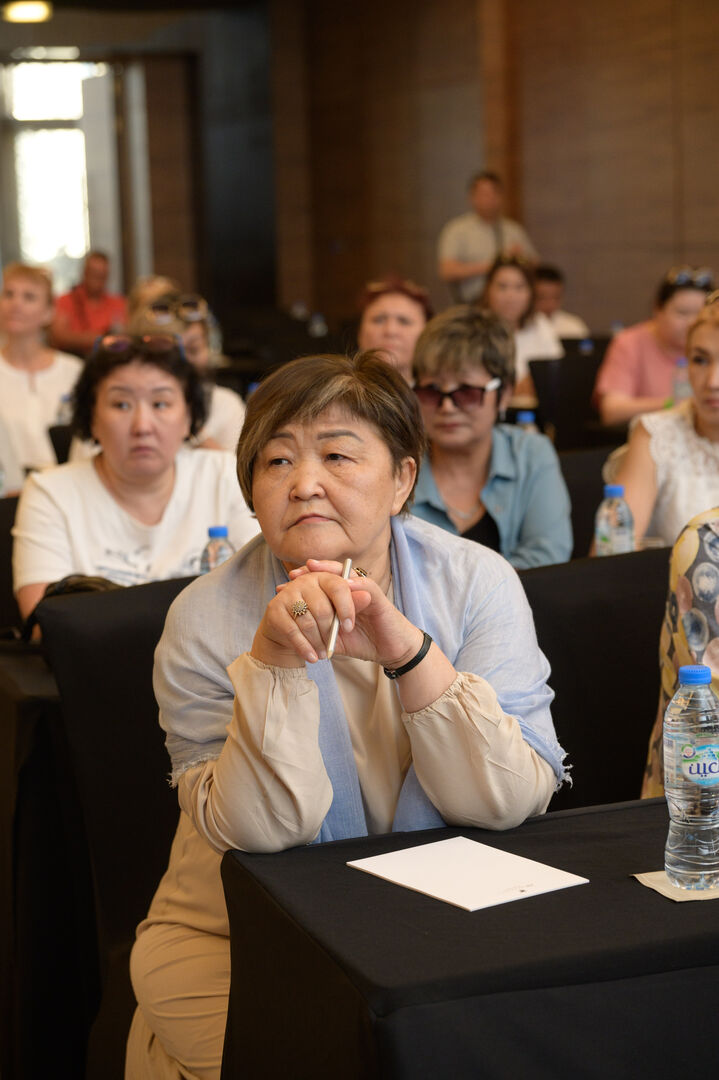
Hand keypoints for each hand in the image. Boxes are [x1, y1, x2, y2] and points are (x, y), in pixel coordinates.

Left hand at [252, 559, 422, 668]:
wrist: (392, 651)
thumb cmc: (366, 642)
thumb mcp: (337, 638)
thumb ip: (321, 630)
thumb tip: (295, 629)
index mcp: (343, 599)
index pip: (323, 583)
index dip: (305, 581)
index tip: (284, 585)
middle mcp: (355, 591)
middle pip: (333, 573)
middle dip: (313, 570)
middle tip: (295, 573)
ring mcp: (367, 593)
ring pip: (347, 574)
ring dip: (330, 571)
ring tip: (312, 568)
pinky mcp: (381, 599)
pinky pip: (367, 587)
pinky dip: (354, 584)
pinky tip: (341, 585)